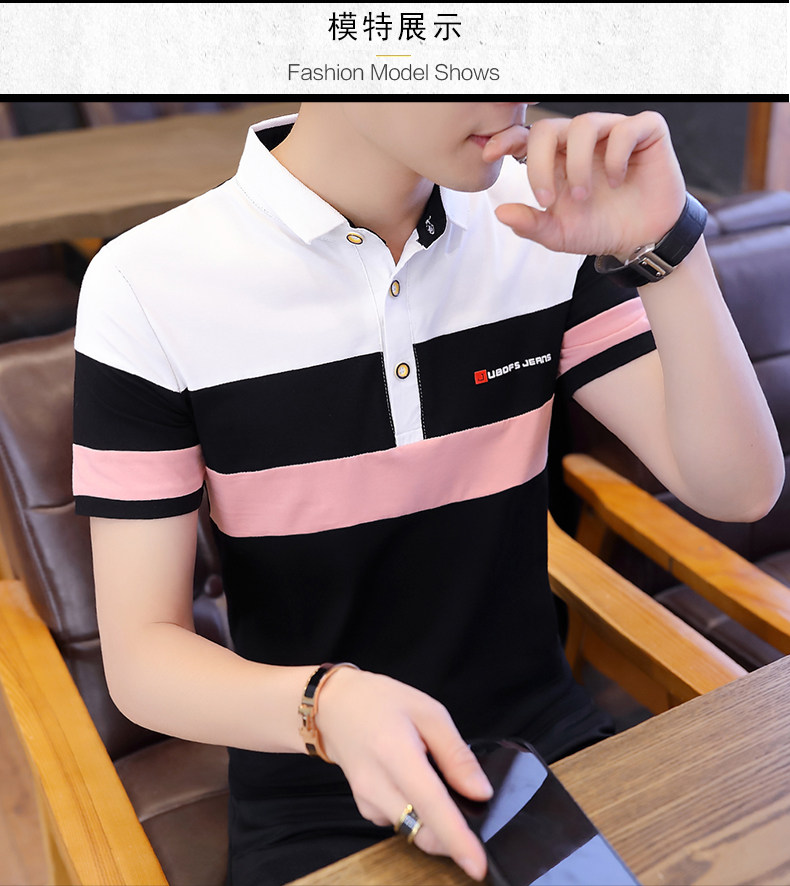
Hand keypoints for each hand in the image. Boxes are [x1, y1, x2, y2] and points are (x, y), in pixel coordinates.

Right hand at [316, 668, 492, 880]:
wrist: (334, 706)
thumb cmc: (380, 702)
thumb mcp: (428, 711)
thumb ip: (456, 754)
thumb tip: (480, 791)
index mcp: (395, 752)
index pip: (430, 804)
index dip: (456, 838)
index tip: (477, 864)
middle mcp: (376, 785)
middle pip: (424, 831)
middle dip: (453, 833)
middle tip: (468, 805)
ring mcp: (367, 802)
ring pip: (414, 830)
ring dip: (435, 820)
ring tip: (432, 775)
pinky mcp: (366, 810)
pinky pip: (402, 822)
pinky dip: (418, 812)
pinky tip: (413, 781)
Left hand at [484, 111, 686, 257]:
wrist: (643, 239)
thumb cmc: (600, 229)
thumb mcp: (559, 234)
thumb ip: (530, 224)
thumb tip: (500, 212)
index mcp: (557, 159)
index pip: (526, 137)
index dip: (506, 139)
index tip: (490, 154)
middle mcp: (581, 141)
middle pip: (547, 128)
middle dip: (539, 163)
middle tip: (546, 199)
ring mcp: (612, 133)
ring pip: (584, 124)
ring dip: (577, 165)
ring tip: (584, 196)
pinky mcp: (644, 132)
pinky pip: (624, 129)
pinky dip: (616, 156)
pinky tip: (618, 179)